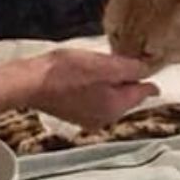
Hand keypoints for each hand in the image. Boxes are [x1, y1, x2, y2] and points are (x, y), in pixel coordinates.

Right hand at [32, 50, 159, 132]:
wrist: (30, 83)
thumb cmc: (64, 72)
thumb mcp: (105, 64)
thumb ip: (131, 69)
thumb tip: (149, 70)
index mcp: (116, 108)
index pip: (145, 92)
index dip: (147, 75)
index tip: (146, 63)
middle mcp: (106, 119)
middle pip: (128, 96)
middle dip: (126, 79)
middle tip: (117, 59)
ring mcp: (89, 119)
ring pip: (112, 98)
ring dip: (110, 83)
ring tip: (98, 65)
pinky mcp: (76, 115)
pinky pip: (96, 100)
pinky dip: (96, 88)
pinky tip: (84, 75)